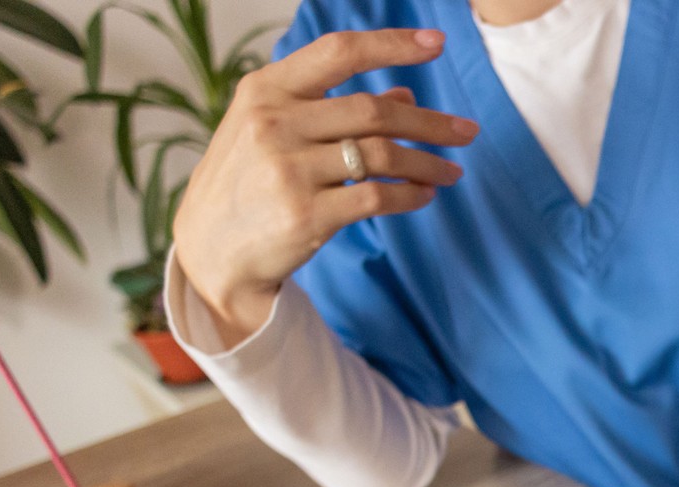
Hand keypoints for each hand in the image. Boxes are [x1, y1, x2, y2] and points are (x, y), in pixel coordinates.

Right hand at [173, 28, 479, 345]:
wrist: (211, 251)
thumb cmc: (249, 183)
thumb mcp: (275, 131)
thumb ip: (333, 107)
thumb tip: (405, 92)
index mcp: (265, 90)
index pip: (338, 51)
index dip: (392, 44)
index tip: (437, 44)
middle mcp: (274, 122)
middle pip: (373, 109)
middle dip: (430, 122)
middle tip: (467, 131)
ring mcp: (288, 168)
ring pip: (382, 154)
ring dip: (427, 163)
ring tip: (452, 171)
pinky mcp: (306, 214)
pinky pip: (377, 198)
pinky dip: (410, 195)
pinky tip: (424, 196)